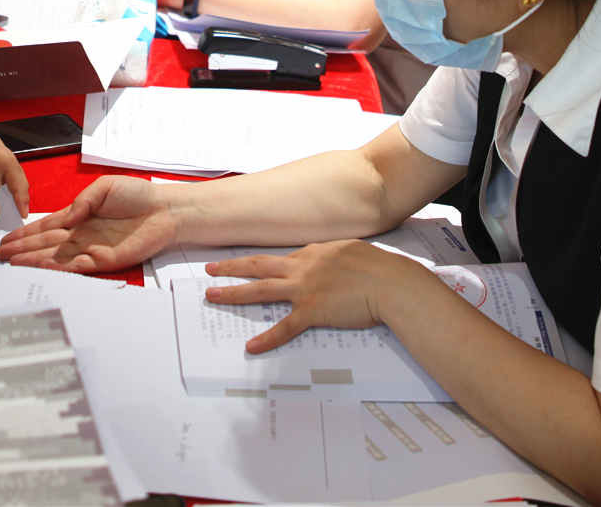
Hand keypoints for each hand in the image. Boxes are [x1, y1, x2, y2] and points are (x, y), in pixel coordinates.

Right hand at [0, 175, 178, 272]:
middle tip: (1, 256)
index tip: (7, 239)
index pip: (46, 226)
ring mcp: (92, 249)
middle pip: (46, 243)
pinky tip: (46, 266)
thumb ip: (82, 202)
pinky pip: (80, 266)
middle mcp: (81, 234)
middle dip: (23, 249)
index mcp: (78, 216)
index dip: (25, 233)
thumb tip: (66, 217)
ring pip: (57, 257)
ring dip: (36, 260)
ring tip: (14, 263)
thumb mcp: (104, 187)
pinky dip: (63, 267)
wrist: (164, 209)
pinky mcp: (106, 261)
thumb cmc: (137, 195)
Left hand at [204, 240, 417, 352]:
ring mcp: (304, 288)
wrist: (390, 283)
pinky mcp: (311, 311)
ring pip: (260, 290)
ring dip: (233, 293)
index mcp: (314, 252)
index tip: (247, 263)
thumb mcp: (354, 252)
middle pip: (259, 266)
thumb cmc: (380, 268)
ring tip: (212, 296)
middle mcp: (303, 266)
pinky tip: (251, 347)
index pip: (281, 258)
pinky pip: (284, 327)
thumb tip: (334, 260)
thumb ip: (337, 257)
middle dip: (232, 268)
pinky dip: (267, 338)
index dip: (262, 262)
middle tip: (210, 270)